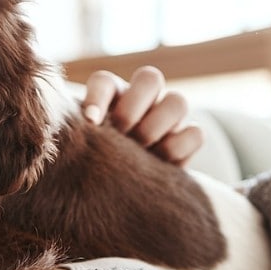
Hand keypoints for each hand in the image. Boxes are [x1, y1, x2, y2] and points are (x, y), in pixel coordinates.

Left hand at [81, 66, 202, 165]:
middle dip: (133, 107)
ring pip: (178, 101)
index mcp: (111, 95)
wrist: (121, 191)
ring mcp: (169, 116)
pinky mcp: (188, 139)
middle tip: (121, 132)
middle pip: (150, 78)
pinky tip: (159, 165)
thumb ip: (79, 135)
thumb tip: (75, 131)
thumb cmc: (95, 164)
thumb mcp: (84, 147)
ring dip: (156, 127)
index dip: (98, 97)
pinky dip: (178, 148)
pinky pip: (195, 134)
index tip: (91, 121)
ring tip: (140, 150)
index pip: (104, 82)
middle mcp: (143, 98)